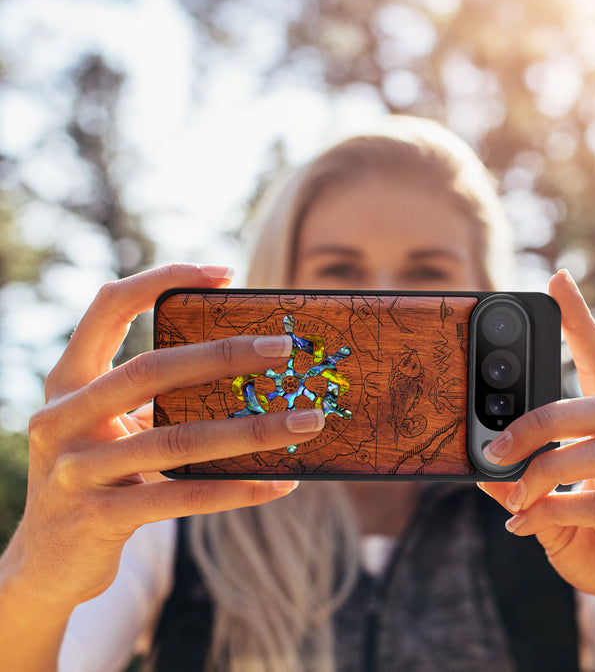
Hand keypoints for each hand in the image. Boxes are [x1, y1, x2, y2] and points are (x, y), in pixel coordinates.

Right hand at [3, 264, 324, 611]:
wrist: (46, 562)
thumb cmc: (98, 476)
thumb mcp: (112, 427)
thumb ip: (156, 399)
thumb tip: (248, 373)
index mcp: (68, 381)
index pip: (108, 306)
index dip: (162, 279)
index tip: (224, 273)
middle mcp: (62, 417)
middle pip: (151, 369)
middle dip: (224, 355)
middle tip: (285, 347)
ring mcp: (76, 469)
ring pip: (177, 439)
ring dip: (252, 430)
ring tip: (307, 422)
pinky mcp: (98, 518)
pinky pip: (182, 497)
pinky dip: (237, 489)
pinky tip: (280, 483)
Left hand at [478, 270, 594, 662]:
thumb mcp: (553, 512)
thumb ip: (522, 487)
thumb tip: (480, 467)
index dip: (582, 324)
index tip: (558, 281)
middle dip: (541, 419)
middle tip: (495, 444)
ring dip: (544, 469)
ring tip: (511, 494)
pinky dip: (553, 512)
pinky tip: (523, 526)